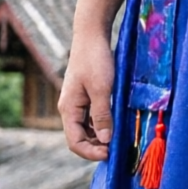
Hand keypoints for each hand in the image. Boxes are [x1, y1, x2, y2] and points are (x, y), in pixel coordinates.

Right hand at [60, 0, 126, 162]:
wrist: (91, 35)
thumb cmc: (95, 60)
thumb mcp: (102, 89)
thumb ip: (103, 116)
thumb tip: (105, 140)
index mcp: (69, 109)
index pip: (75, 142)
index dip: (91, 152)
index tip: (110, 153)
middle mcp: (69, 109)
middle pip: (79, 138)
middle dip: (96, 147)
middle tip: (117, 148)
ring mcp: (77, 103)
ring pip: (86, 129)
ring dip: (101, 137)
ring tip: (119, 137)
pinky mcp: (85, 96)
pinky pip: (92, 118)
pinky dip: (103, 125)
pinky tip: (116, 123)